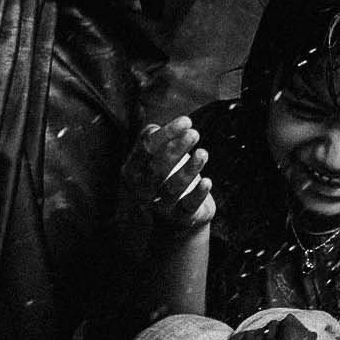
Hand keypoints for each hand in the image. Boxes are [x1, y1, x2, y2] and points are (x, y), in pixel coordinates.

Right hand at [122, 115, 214, 236]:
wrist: (173, 215)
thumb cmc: (164, 175)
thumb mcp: (154, 157)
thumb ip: (155, 141)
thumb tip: (159, 128)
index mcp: (133, 171)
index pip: (146, 149)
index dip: (166, 134)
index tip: (187, 121)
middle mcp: (142, 190)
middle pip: (157, 169)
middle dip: (175, 150)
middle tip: (194, 133)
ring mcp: (160, 206)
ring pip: (172, 189)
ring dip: (189, 170)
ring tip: (202, 153)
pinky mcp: (179, 218)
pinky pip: (187, 207)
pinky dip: (198, 194)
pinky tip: (207, 181)